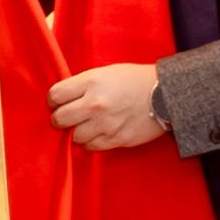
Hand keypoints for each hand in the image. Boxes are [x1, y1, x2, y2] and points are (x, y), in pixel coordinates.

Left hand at [48, 63, 163, 150]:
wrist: (166, 94)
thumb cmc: (134, 80)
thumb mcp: (105, 72)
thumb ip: (83, 84)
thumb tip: (62, 98)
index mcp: (91, 82)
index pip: (55, 95)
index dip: (53, 100)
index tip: (57, 103)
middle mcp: (95, 104)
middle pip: (59, 119)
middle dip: (59, 119)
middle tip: (64, 118)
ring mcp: (106, 124)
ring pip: (75, 136)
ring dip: (77, 132)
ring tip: (85, 125)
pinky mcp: (117, 139)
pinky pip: (92, 147)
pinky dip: (91, 142)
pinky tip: (97, 133)